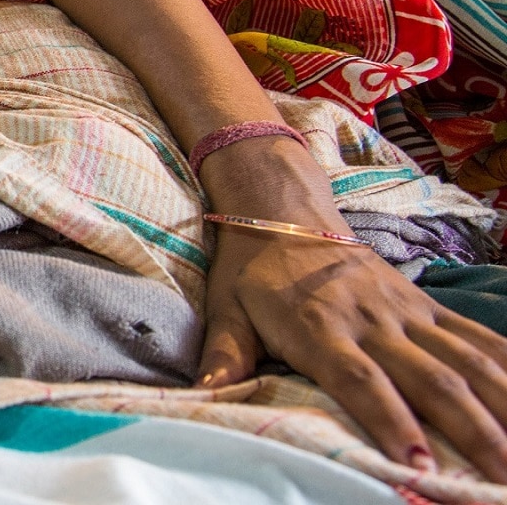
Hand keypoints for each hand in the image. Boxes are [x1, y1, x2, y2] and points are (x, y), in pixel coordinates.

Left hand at [199, 169, 506, 479]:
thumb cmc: (251, 269)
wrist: (282, 207)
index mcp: (320, 326)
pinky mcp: (426, 305)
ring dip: (502, 406)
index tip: (415, 462)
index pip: (361, 380)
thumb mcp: (226, 307)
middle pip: (430, 380)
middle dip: (469, 432)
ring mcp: (406, 311)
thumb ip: (225, 352)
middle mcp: (372, 320)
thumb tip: (207, 391)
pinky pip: (476, 337)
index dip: (390, 419)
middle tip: (496, 479)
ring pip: (466, 361)